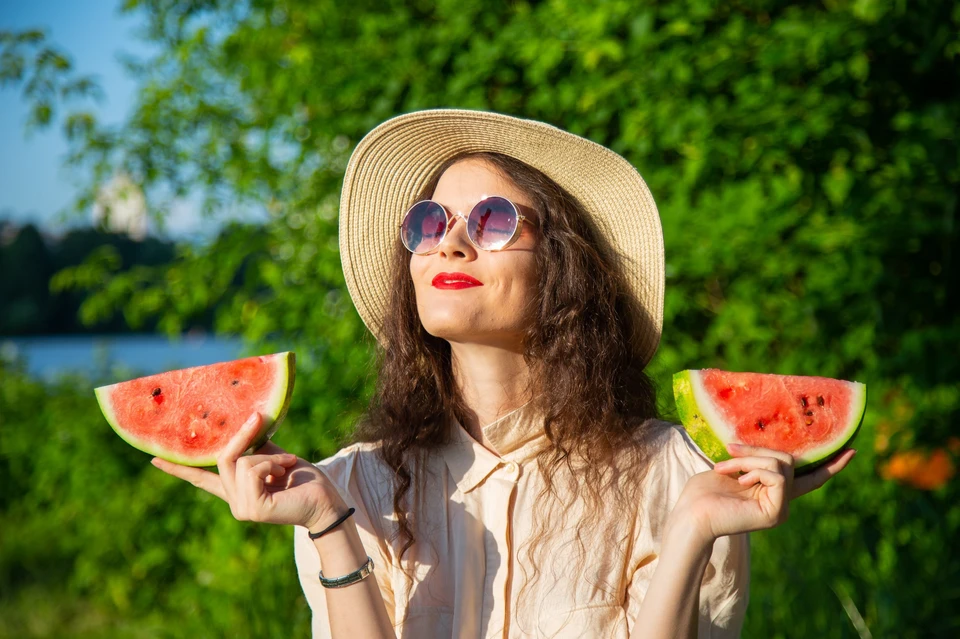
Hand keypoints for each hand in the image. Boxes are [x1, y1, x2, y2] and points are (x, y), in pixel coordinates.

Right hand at [150, 412, 345, 529]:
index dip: (177, 468)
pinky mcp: (251, 510)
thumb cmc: (305, 478)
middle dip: (242, 436)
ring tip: (288, 463)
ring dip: (268, 456)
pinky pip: (251, 470)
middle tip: (257, 417)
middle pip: (222, 459)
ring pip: (239, 463)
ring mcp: (241, 508)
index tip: (152, 458)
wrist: (326, 500)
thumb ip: (255, 445)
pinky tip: (286, 471)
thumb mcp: (275, 455)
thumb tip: (243, 420)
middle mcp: (234, 501)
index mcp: (237, 488)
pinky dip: (272, 464)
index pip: (201, 478)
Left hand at [671, 444, 856, 542]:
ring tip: (725, 469)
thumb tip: (771, 447)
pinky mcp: (777, 512)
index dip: (831, 464)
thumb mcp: (733, 467)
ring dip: (750, 459)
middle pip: (789, 459)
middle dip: (757, 450)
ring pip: (782, 464)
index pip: (810, 478)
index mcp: (772, 491)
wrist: (691, 515)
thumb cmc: (703, 492)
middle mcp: (782, 501)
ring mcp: (781, 508)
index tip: (852, 450)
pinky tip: (739, 482)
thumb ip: (756, 458)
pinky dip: (754, 470)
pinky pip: (777, 475)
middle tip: (729, 450)